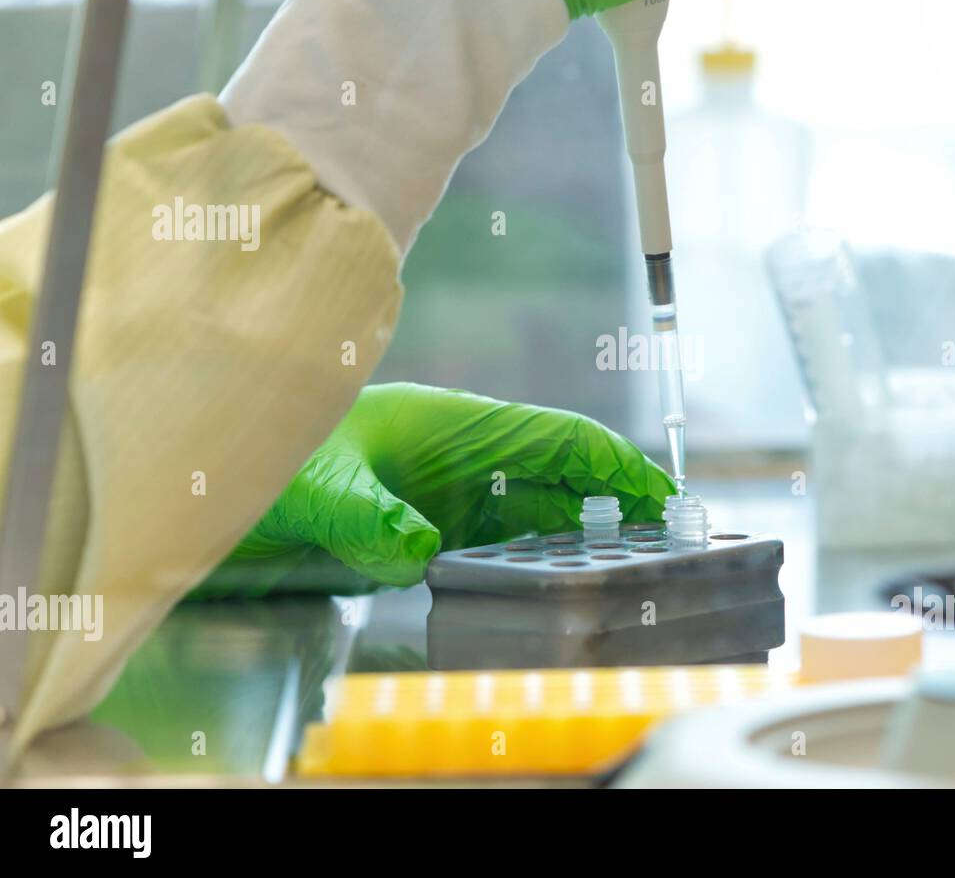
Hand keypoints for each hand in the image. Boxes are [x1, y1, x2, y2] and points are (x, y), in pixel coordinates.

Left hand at [190, 383, 675, 598]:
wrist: (237, 469)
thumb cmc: (280, 457)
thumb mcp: (317, 486)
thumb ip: (365, 515)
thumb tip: (418, 549)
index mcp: (458, 426)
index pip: (557, 438)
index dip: (613, 464)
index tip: (660, 494)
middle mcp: (468, 456)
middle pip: (561, 472)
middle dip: (614, 499)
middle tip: (667, 538)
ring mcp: (455, 489)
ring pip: (537, 506)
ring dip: (580, 531)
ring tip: (627, 564)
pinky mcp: (437, 521)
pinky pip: (502, 536)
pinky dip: (536, 554)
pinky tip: (555, 579)